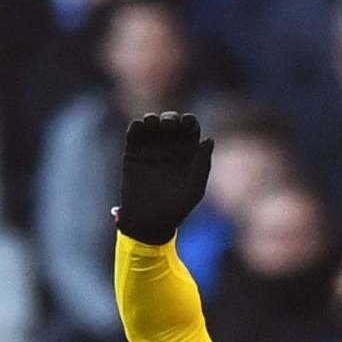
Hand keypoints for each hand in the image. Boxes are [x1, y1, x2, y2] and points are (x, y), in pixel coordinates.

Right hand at [116, 111, 211, 245]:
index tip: (185, 124)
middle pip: (171, 121)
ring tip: (153, 124)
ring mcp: (150, 149)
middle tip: (168, 125)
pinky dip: (136, 125)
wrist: (147, 224)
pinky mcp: (132, 153)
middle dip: (170, 117)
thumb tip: (208, 139)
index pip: (190, 127)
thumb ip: (202, 165)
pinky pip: (134, 132)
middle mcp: (169, 148)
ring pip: (152, 122)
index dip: (189, 120)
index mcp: (187, 154)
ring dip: (153, 118)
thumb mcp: (193, 190)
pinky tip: (139, 127)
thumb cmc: (175, 211)